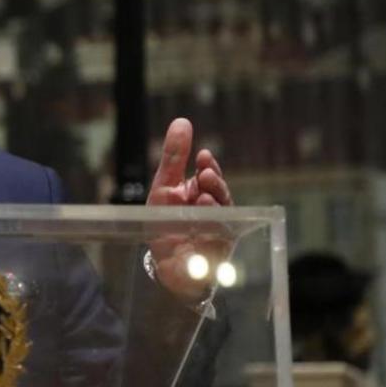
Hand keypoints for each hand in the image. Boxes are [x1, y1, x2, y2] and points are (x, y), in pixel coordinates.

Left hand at [146, 118, 232, 302]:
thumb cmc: (163, 224)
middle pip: (220, 194)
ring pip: (223, 215)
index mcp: (200, 193)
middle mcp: (213, 210)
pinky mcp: (218, 252)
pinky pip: (220, 239)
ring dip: (214, 204)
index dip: (208, 167)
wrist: (162, 264)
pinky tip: (206, 221)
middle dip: (214, 183)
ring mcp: (218, 230)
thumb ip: (174, 158)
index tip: (203, 157)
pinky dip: (213, 230)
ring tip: (203, 197)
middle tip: (205, 174)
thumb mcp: (163, 188)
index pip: (209, 176)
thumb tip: (182, 122)